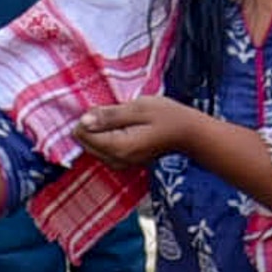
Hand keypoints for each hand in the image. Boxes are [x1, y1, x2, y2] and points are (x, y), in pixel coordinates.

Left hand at [70, 96, 208, 169]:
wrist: (188, 133)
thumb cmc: (167, 116)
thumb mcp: (138, 108)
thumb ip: (110, 115)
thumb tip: (83, 120)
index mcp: (117, 147)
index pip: (83, 134)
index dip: (88, 117)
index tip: (104, 108)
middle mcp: (115, 160)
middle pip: (84, 142)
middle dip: (92, 124)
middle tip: (114, 111)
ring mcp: (119, 163)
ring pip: (92, 146)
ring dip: (99, 130)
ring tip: (121, 118)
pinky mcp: (122, 162)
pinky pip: (102, 149)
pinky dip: (106, 136)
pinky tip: (123, 127)